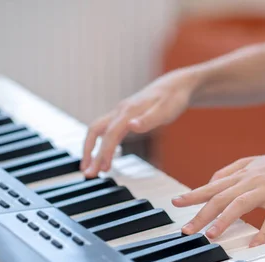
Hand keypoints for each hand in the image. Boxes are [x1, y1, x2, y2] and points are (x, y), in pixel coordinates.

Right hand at [81, 70, 197, 176]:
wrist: (177, 85)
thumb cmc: (172, 99)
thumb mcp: (165, 111)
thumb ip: (148, 120)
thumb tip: (132, 126)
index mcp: (128, 110)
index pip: (110, 134)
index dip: (104, 152)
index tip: (102, 168)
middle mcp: (120, 111)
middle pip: (95, 130)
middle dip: (88, 151)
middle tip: (87, 173)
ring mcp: (121, 113)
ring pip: (98, 130)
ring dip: (92, 149)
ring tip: (91, 167)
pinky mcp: (124, 116)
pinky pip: (106, 130)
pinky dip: (101, 143)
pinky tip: (103, 154)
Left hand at [172, 145, 264, 246]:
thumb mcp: (251, 163)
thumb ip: (229, 171)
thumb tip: (209, 182)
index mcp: (240, 175)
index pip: (212, 186)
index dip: (193, 195)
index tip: (176, 204)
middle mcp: (250, 181)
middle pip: (221, 197)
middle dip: (201, 214)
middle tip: (186, 230)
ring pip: (241, 204)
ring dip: (224, 220)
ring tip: (211, 236)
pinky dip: (263, 232)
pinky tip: (254, 245)